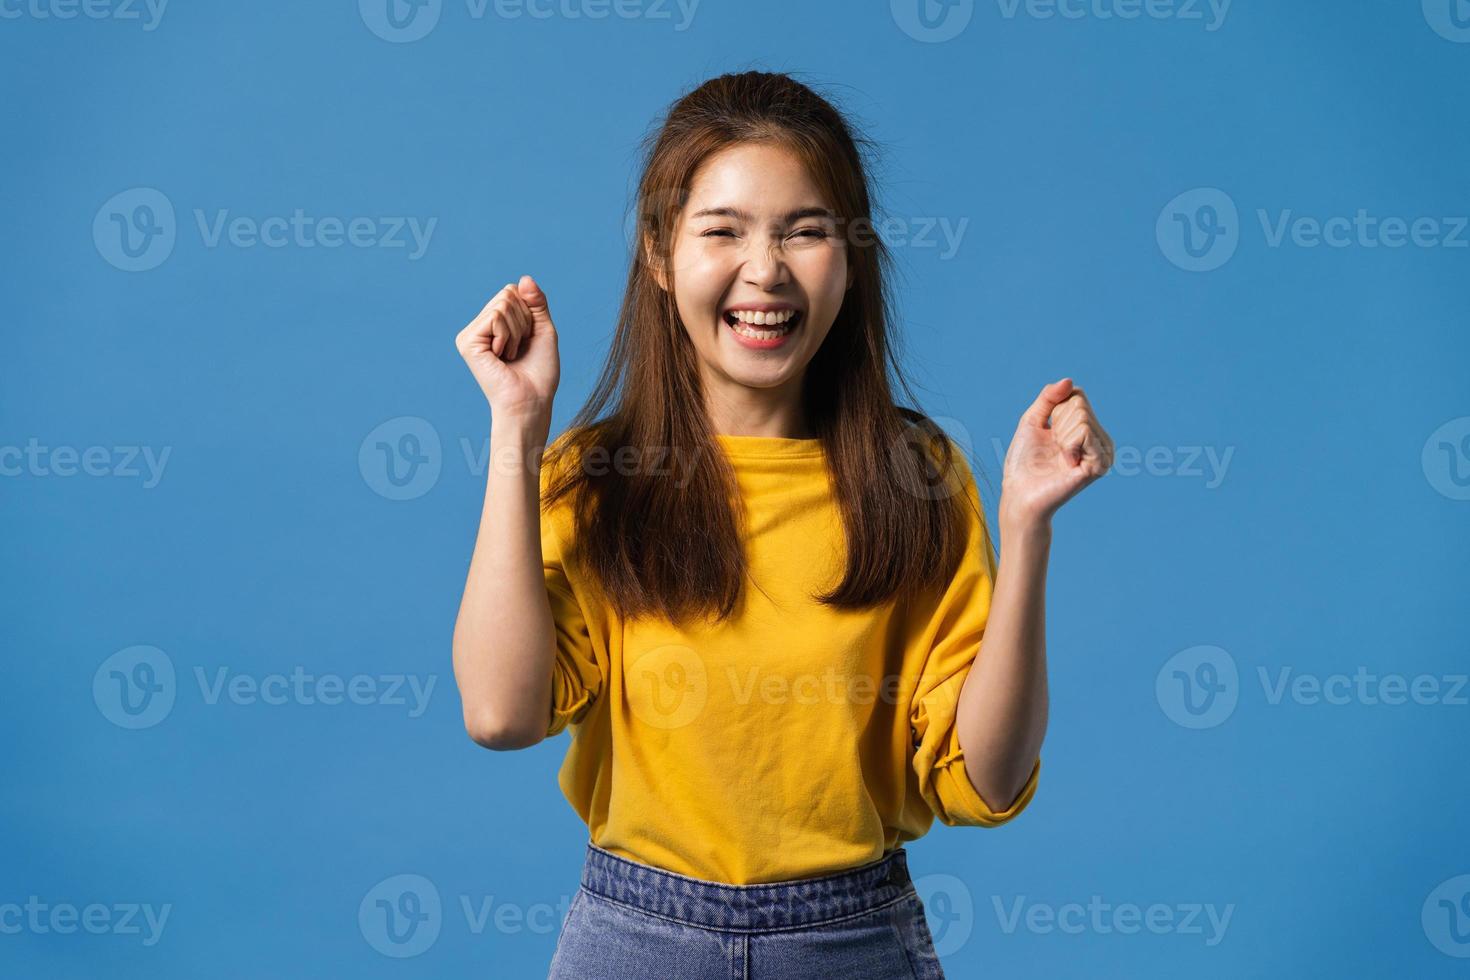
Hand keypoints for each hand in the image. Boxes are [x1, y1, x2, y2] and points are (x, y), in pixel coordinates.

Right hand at [455, 274, 560, 420]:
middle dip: (524, 320)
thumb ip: (536, 302)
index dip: (529, 311)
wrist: (531, 401)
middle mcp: (479, 327)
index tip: (528, 338)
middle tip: (519, 348)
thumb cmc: (539, 372)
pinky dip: (507, 335)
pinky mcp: (467, 341)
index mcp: (495, 324)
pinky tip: (501, 356)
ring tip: (510, 354)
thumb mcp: (543, 329)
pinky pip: (496, 316)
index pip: (513, 291)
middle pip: (507, 294)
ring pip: (502, 304)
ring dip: (517, 331)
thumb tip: (524, 278)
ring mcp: (471, 334)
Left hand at [999, 378, 1114, 528]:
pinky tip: (1066, 463)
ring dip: (1061, 435)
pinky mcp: (1100, 464)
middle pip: (1080, 404)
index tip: (1048, 434)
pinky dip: (1068, 443)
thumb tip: (1069, 380)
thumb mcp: (1032, 421)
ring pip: (1082, 417)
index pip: (1077, 395)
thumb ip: (1049, 398)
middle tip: (1052, 449)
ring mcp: (1102, 452)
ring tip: (1059, 457)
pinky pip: (1084, 431)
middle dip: (1057, 424)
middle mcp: (1099, 439)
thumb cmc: (1024, 462)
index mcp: (1086, 428)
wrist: (1020, 494)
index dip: (1054, 411)